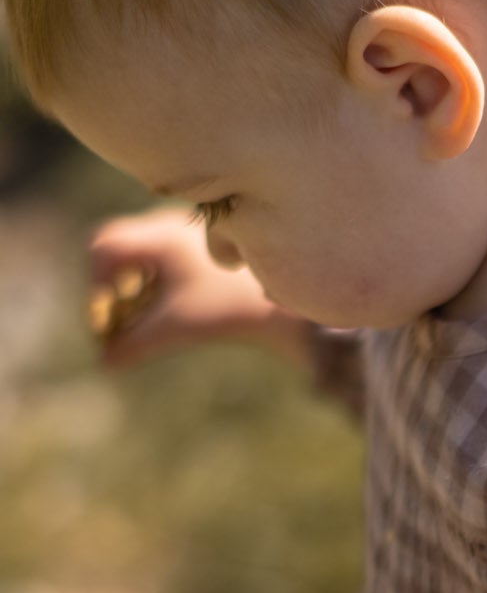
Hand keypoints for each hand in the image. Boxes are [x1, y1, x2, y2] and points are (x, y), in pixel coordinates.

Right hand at [87, 209, 311, 370]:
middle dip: (112, 286)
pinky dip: (156, 284)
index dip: (95, 281)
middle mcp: (170, 227)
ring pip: (142, 255)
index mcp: (161, 237)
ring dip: (135, 286)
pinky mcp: (203, 249)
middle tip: (119, 318)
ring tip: (145, 317)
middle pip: (119, 247)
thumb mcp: (179, 327)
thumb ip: (137, 344)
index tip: (105, 316)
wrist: (286, 300)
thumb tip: (105, 364)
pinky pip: (165, 260)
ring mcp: (187, 235)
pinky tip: (171, 309)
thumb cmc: (232, 307)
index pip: (104, 246)